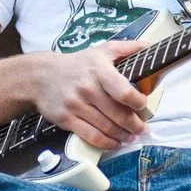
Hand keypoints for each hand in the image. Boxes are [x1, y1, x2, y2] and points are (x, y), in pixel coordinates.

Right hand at [30, 41, 151, 150]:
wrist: (41, 76)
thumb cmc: (77, 65)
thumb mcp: (101, 50)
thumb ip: (127, 48)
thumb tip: (150, 46)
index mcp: (99, 70)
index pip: (123, 92)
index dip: (138, 103)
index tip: (143, 106)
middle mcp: (87, 88)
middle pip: (118, 114)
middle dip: (135, 125)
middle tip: (143, 129)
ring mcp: (76, 105)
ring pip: (107, 128)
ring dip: (124, 136)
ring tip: (132, 136)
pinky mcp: (66, 119)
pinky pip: (91, 136)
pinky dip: (107, 143)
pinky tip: (116, 143)